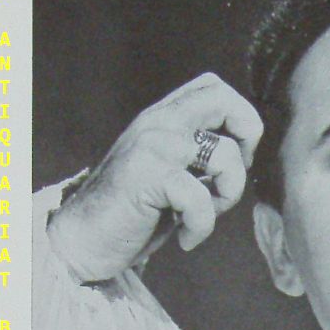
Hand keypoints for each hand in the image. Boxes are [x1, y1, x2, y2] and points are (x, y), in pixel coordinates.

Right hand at [48, 72, 263, 280]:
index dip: (240, 121)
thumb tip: (245, 153)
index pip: (215, 89)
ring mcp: (153, 147)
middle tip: (227, 178)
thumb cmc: (132, 211)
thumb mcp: (169, 170)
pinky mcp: (148, 177)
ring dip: (226, 196)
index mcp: (164, 118)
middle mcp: (158, 123)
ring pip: (225, 155)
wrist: (83, 239)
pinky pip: (201, 198)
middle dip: (247, 142)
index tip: (233, 159)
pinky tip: (185, 237)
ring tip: (200, 215)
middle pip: (224, 100)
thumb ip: (197, 153)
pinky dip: (201, 227)